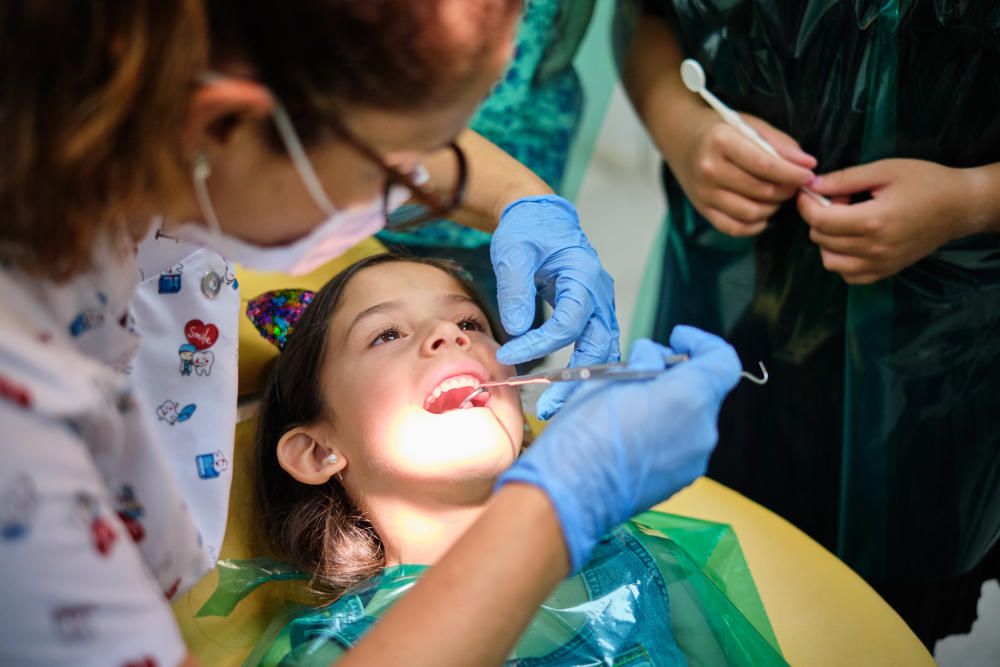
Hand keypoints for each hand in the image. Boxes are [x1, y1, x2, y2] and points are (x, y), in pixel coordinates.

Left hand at [490, 195, 620, 419]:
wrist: (540, 218)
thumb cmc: (527, 230)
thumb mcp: (513, 252)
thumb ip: (515, 289)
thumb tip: (515, 329)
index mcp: (584, 275)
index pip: (569, 322)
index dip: (539, 344)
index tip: (507, 355)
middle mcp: (600, 294)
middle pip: (598, 346)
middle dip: (574, 380)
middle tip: (547, 406)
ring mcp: (599, 306)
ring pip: (602, 352)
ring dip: (581, 381)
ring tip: (554, 406)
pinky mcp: (591, 315)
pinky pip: (593, 348)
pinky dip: (581, 370)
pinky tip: (560, 389)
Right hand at [496, 327, 740, 570]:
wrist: (569, 493)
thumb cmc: (582, 434)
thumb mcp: (608, 380)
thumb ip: (642, 364)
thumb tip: (651, 359)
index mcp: (688, 398)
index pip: (722, 359)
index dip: (702, 342)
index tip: (677, 338)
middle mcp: (702, 430)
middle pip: (704, 389)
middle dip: (677, 374)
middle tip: (640, 370)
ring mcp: (695, 460)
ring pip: (693, 417)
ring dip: (669, 403)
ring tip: (630, 403)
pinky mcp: (682, 480)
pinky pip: (683, 443)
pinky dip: (665, 430)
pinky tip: (631, 432)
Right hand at [667, 109, 815, 235]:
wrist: (681, 138)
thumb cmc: (721, 129)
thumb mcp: (749, 125)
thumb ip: (779, 144)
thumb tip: (808, 165)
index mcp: (721, 142)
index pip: (765, 165)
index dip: (792, 173)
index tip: (809, 175)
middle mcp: (709, 169)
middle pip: (761, 191)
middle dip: (786, 190)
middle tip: (795, 184)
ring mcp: (703, 193)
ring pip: (751, 213)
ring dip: (774, 208)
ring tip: (778, 195)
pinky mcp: (702, 209)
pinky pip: (735, 228)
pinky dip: (755, 225)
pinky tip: (763, 213)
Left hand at [799, 159, 982, 283]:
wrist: (959, 206)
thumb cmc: (925, 182)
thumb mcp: (885, 170)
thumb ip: (845, 179)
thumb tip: (812, 185)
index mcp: (873, 221)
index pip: (819, 220)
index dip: (806, 204)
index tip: (810, 191)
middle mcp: (874, 248)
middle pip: (820, 239)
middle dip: (819, 216)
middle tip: (840, 199)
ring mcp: (880, 264)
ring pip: (830, 261)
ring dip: (827, 240)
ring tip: (846, 220)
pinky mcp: (886, 271)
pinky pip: (848, 275)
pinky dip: (841, 259)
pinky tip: (852, 239)